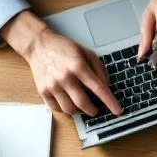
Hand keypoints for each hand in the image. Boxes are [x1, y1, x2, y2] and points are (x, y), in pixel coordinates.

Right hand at [0, 11, 121, 116]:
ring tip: (82, 106)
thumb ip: (99, 69)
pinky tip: (69, 103)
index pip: (98, 89)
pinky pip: (56, 108)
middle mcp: (65, 77)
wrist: (39, 45)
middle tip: (96, 109)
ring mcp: (52, 85)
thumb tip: (107, 87)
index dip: (110, 102)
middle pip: (83, 104)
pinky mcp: (43, 91)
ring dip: (79, 111)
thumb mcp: (86, 52)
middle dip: (93, 110)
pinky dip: (65, 110)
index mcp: (78, 66)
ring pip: (70, 109)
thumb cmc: (64, 48)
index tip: (118, 111)